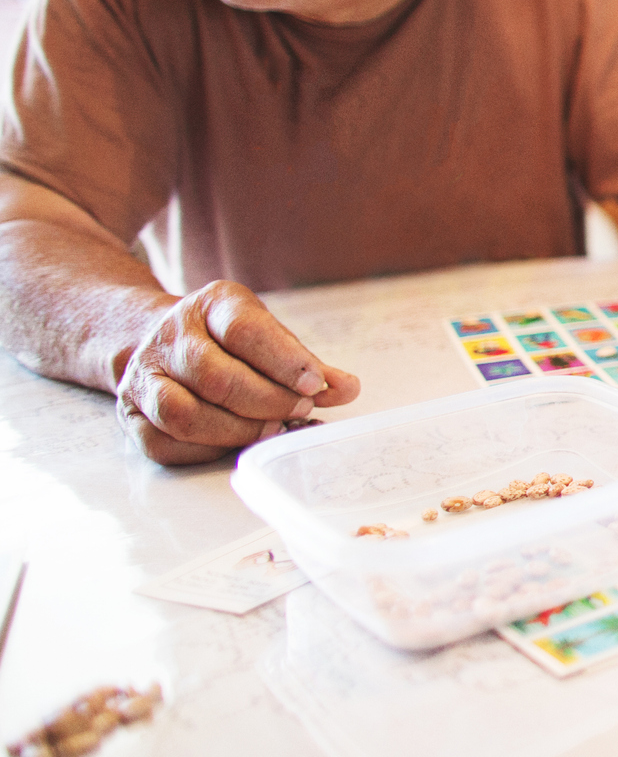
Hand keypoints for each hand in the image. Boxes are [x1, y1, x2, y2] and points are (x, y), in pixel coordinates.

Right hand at [115, 280, 359, 464]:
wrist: (161, 339)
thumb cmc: (231, 342)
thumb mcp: (271, 336)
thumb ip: (309, 364)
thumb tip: (347, 389)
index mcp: (210, 305)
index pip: (244, 330)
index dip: (285, 361)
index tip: (317, 385)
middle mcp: (169, 337)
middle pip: (216, 377)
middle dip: (267, 401)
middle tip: (301, 410)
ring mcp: (143, 376)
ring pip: (184, 414)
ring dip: (236, 430)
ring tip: (272, 428)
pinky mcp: (131, 413)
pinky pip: (164, 443)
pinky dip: (206, 450)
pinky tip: (236, 442)